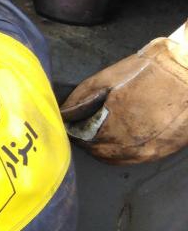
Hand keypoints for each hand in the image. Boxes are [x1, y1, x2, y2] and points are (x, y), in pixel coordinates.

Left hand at [60, 22, 187, 164]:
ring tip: (99, 134)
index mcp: (114, 126)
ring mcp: (150, 151)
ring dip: (104, 149)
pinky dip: (123, 153)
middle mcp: (131, 145)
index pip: (82, 139)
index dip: (73, 131)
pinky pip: (136, 159)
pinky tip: (120, 140)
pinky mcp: (164, 150)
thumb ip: (81, 98)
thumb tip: (64, 113)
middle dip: (87, 141)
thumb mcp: (107, 79)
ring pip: (117, 159)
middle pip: (98, 152)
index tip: (69, 124)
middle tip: (82, 129)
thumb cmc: (147, 71)